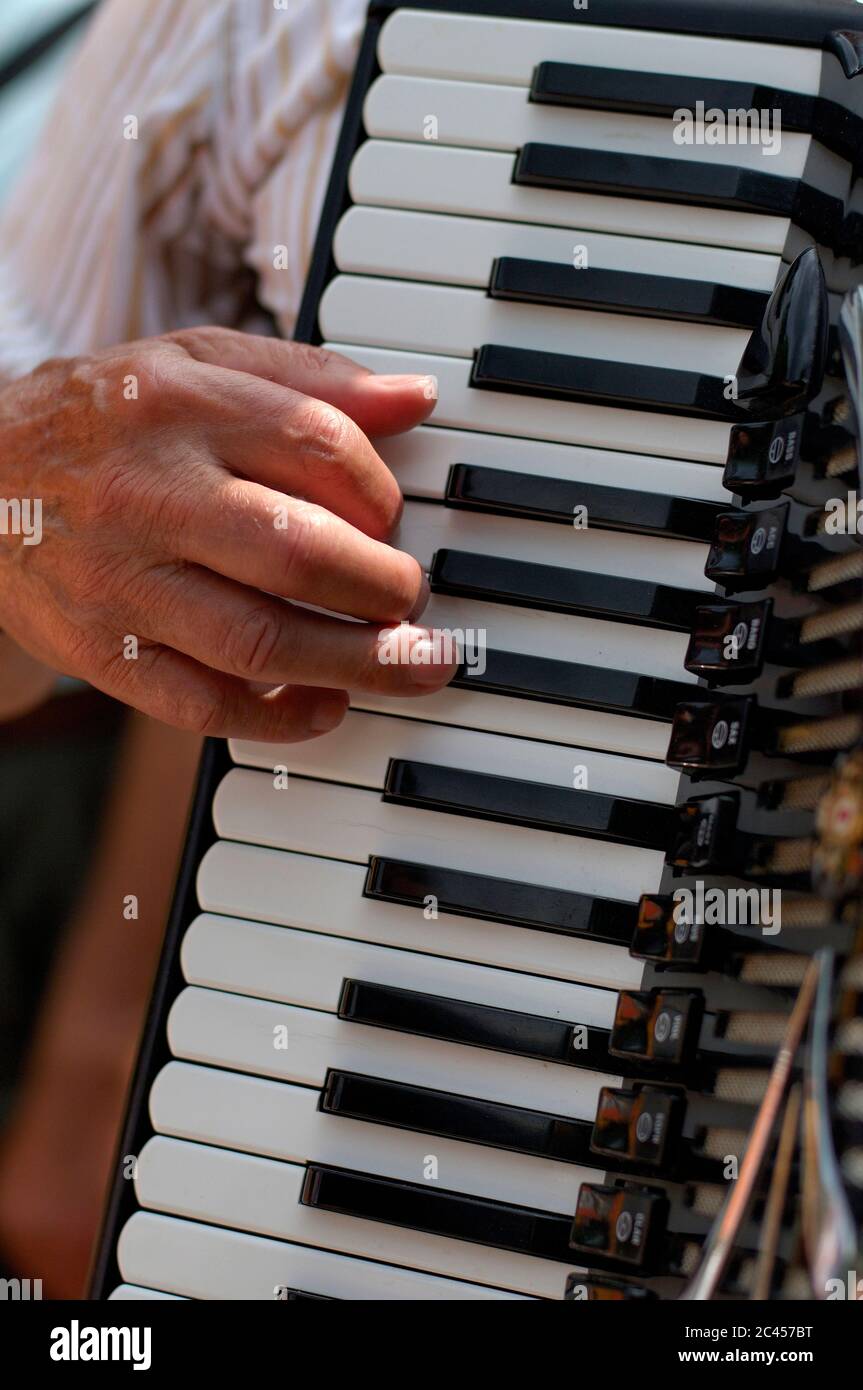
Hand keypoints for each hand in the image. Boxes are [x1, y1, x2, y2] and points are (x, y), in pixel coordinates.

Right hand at [0, 329, 455, 739]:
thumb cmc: (104, 422)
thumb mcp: (193, 364)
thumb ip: (307, 380)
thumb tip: (415, 397)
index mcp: (179, 407)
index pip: (318, 449)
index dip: (383, 494)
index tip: (395, 520)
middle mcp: (149, 494)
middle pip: (297, 553)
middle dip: (386, 589)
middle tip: (414, 600)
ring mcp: (121, 581)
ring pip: (258, 641)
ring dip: (356, 665)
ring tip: (411, 666)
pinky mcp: (101, 651)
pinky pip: (200, 704)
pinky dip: (277, 719)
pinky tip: (324, 706)